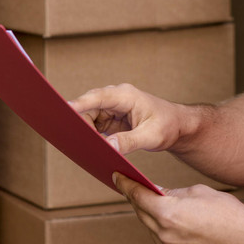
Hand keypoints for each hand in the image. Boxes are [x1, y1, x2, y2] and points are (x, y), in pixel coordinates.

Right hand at [68, 83, 187, 154]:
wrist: (178, 126)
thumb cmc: (168, 125)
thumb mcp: (151, 136)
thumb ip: (129, 141)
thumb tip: (108, 147)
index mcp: (126, 96)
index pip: (98, 97)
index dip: (80, 103)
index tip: (65, 110)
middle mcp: (116, 99)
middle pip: (89, 107)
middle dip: (78, 120)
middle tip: (70, 137)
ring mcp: (112, 108)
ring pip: (89, 117)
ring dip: (85, 130)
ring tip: (81, 145)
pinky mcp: (111, 119)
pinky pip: (94, 125)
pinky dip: (91, 135)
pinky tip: (89, 146)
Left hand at [113, 174, 243, 243]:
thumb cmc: (229, 213)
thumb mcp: (198, 192)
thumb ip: (173, 193)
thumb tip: (160, 194)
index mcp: (168, 214)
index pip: (138, 196)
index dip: (125, 184)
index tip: (117, 177)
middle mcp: (165, 236)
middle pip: (142, 214)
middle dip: (137, 199)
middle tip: (131, 187)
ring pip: (153, 230)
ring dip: (151, 217)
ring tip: (151, 205)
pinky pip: (166, 243)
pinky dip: (165, 232)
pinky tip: (171, 223)